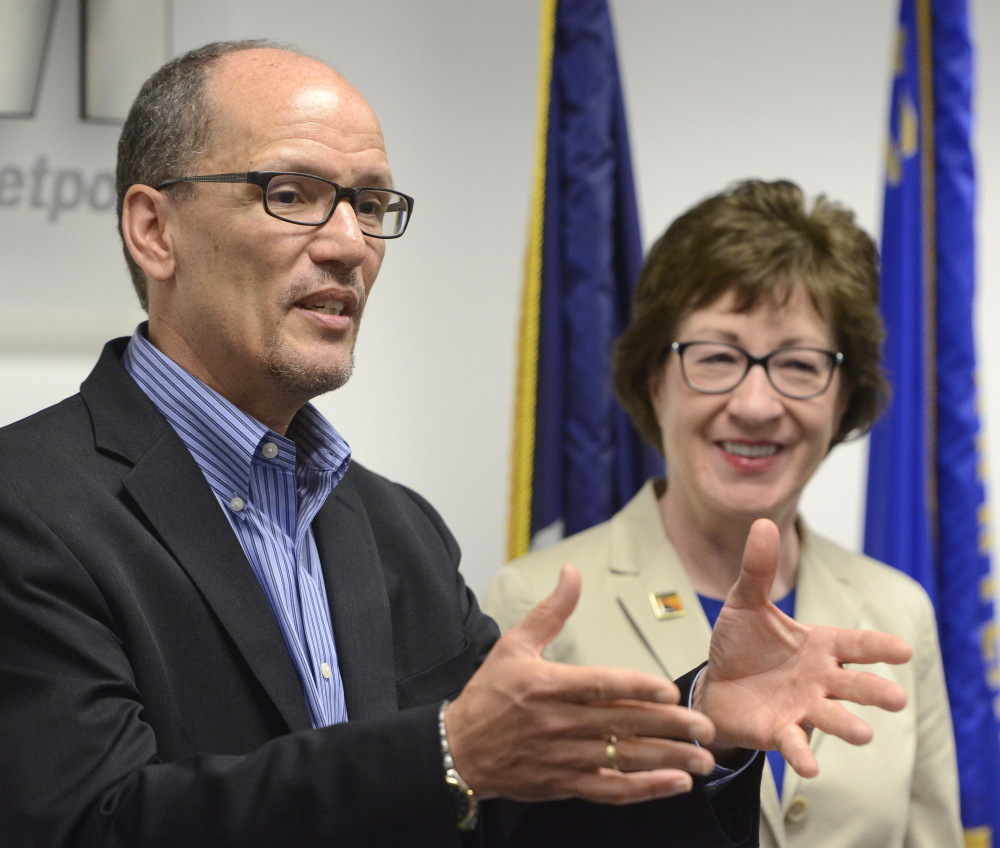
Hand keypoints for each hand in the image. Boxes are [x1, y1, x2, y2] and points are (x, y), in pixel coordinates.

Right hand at [447, 564, 717, 804]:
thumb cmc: (488, 693)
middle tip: (707, 727)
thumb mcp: (514, 644)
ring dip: (667, 760)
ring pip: (623, 759)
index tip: (670, 691)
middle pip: (622, 723)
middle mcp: (558, 722)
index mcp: (547, 684)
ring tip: (703, 759)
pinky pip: (610, 789)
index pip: (600, 685)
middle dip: (670, 727)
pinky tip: (674, 784)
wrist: (457, 749)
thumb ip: (552, 610)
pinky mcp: (564, 784)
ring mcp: (563, 757)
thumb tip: (571, 572)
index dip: (637, 688)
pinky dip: (644, 790)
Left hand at [694, 518, 912, 777]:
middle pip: (853, 683)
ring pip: (831, 716)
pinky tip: (809, 768)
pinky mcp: (779, 730)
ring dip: (846, 725)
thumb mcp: (744, 602)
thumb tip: (763, 523)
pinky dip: (802, 754)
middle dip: (874, 690)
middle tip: (896, 698)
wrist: (714, 683)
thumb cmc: (740, 642)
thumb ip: (757, 569)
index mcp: (818, 644)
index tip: (903, 650)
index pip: (855, 643)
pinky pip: (794, 743)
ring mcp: (802, 706)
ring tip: (863, 734)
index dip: (878, 646)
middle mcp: (818, 678)